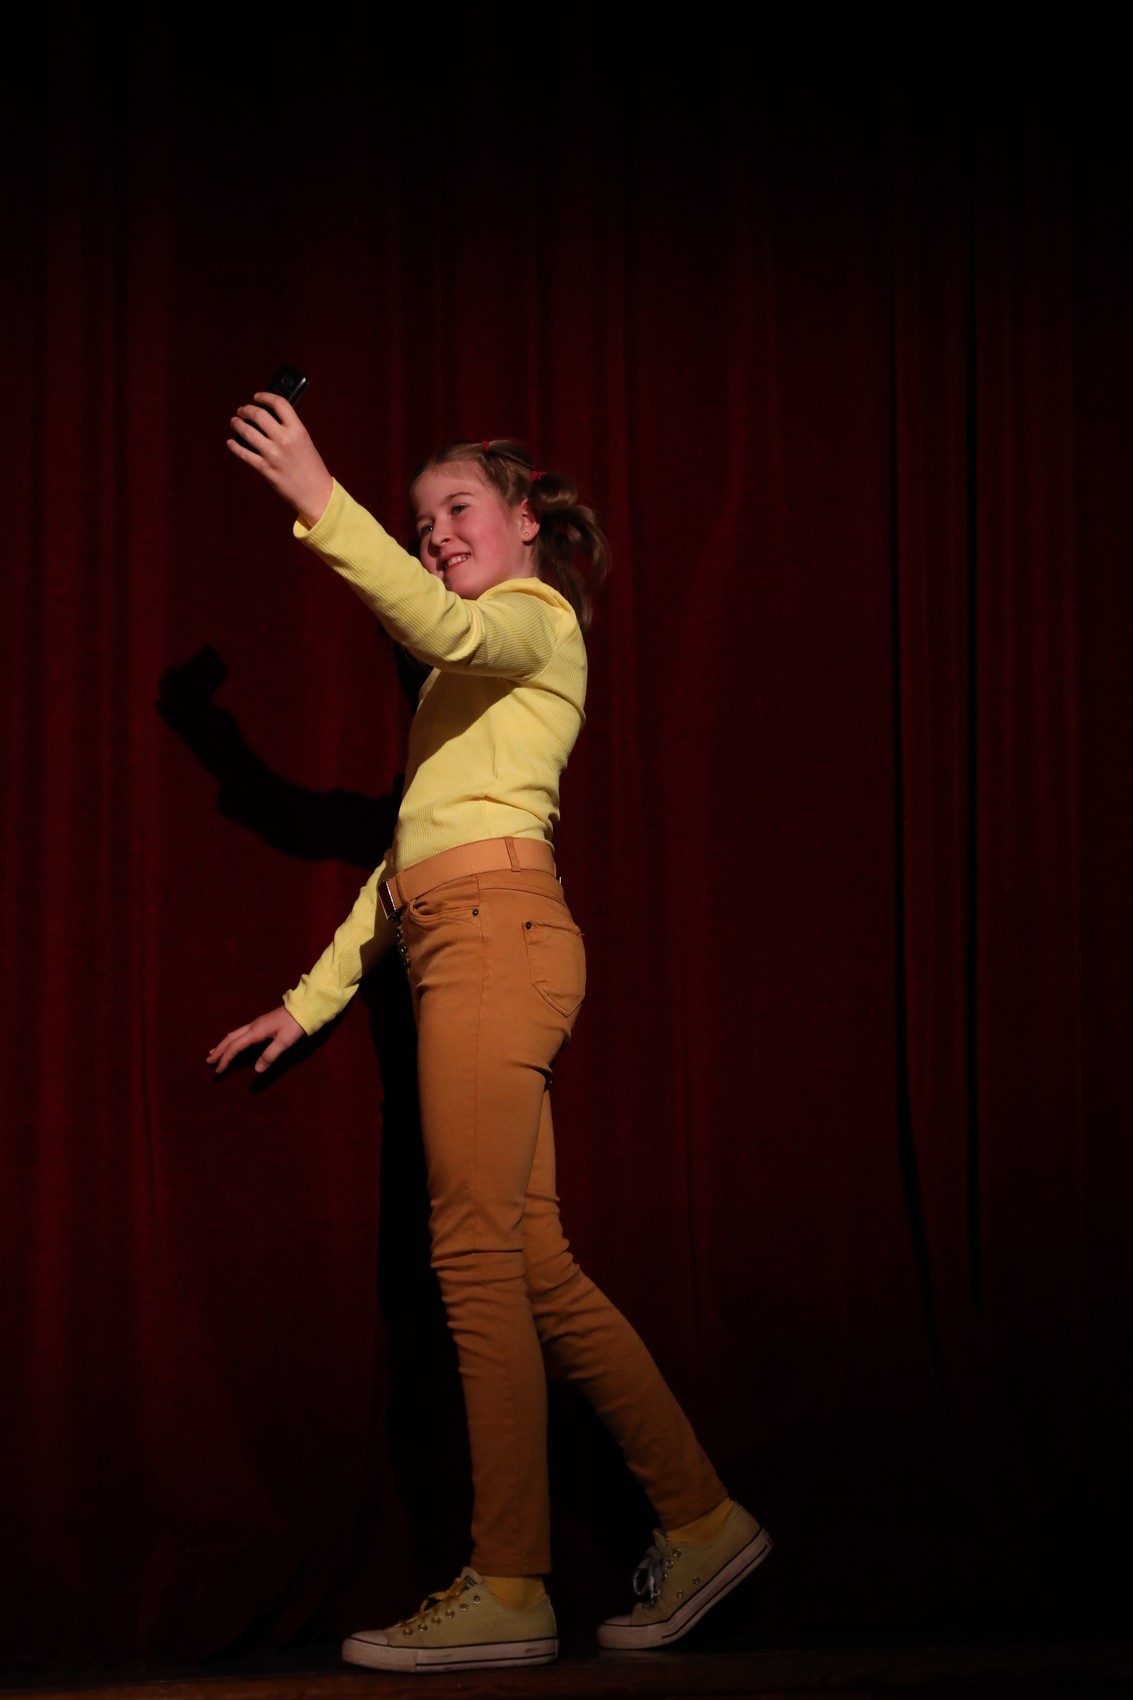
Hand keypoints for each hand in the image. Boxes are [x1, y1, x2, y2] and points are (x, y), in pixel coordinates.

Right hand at [207, 1005, 304, 1075]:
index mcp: (256, 1031)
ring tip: (214, 1052)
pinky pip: (241, 1032)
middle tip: (209, 1061)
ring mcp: (257, 1023)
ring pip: (234, 1034)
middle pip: (230, 1039)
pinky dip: (232, 1039)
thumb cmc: (295, 1025)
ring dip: (223, 1044)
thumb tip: (256, 1069)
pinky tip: (234, 1042)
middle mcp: (253, 1026)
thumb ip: (270, 1055)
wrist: (304, 1008)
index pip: (235, 1047)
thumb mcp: (284, 1042)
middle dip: (219, 1050)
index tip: (218, 1070)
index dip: (226, 1059)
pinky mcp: (262, 1023)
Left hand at [227, 393, 333, 526]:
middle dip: (247, 410)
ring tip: (234, 422)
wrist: (316, 493)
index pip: (279, 403)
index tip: (257, 397)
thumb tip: (266, 418)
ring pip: (247, 431)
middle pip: (259, 415)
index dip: (265, 396)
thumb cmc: (312, 467)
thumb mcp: (305, 442)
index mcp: (298, 430)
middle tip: (242, 410)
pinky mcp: (265, 468)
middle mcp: (284, 440)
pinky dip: (235, 446)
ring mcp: (273, 454)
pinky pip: (243, 453)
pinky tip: (231, 442)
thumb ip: (289, 429)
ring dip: (237, 424)